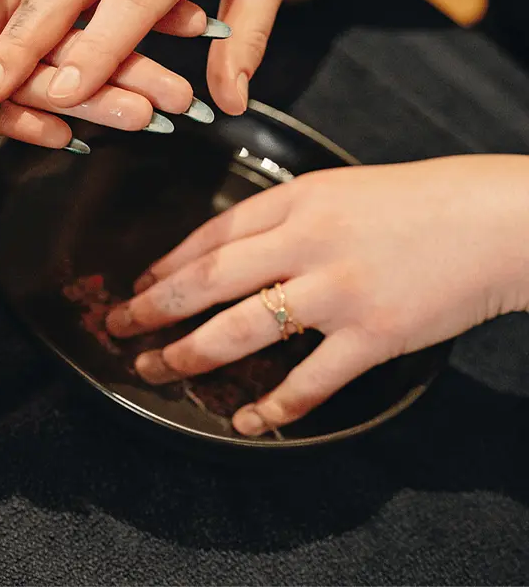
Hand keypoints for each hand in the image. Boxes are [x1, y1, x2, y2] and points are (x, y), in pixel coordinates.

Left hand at [105, 156, 528, 435]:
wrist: (495, 219)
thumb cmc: (418, 201)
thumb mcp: (340, 190)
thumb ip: (286, 217)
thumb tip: (232, 248)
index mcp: (298, 200)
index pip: (212, 234)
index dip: (168, 263)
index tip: (141, 284)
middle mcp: (308, 242)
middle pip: (209, 280)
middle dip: (155, 308)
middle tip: (119, 326)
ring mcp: (338, 290)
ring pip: (242, 329)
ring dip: (190, 353)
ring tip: (158, 368)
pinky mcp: (373, 335)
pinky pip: (309, 380)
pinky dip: (273, 405)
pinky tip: (248, 421)